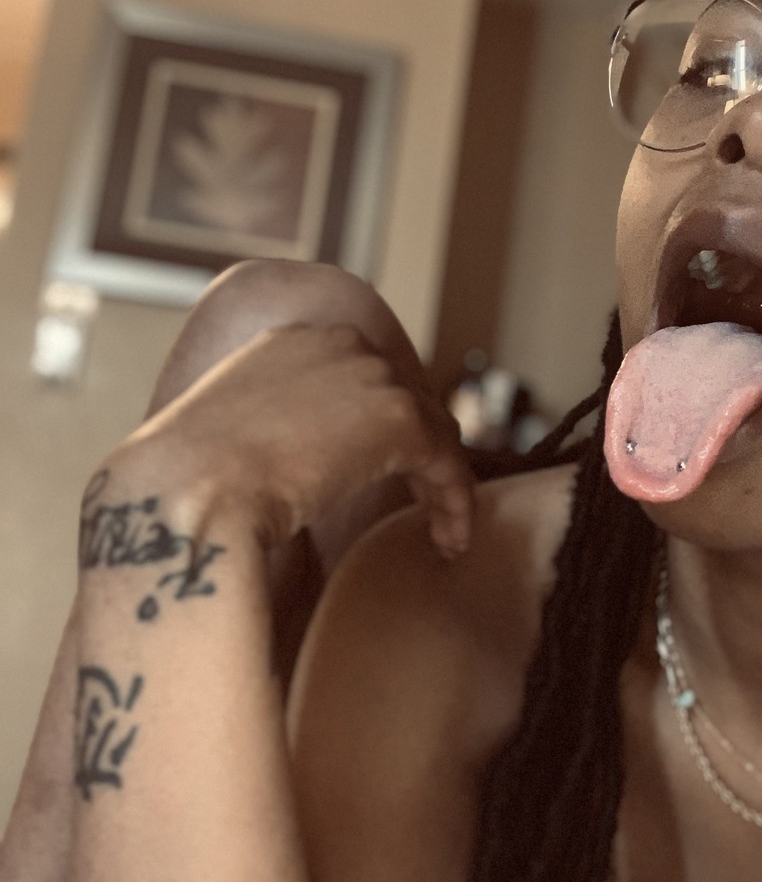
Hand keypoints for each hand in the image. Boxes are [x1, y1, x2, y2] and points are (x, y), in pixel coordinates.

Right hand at [113, 321, 473, 559]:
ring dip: (441, 483)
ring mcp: (372, 376)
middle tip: (424, 503)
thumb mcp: (228, 437)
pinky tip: (449, 542)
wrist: (188, 493)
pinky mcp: (400, 418)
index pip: (363, 379)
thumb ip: (269, 432)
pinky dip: (454, 503)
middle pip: (405, 399)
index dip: (380, 428)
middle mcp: (338, 343)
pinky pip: (447, 463)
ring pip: (433, 431)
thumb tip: (282, 465)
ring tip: (443, 532)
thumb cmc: (187, 486)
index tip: (382, 473)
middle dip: (417, 452)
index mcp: (293, 340)